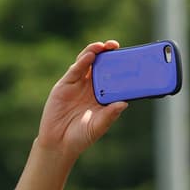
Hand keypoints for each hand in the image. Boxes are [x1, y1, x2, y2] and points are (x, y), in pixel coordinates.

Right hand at [35, 41, 128, 160]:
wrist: (59, 143)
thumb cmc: (82, 136)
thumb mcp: (99, 126)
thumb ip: (110, 115)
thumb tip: (124, 103)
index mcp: (103, 96)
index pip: (114, 76)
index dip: (120, 66)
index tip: (131, 57)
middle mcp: (91, 88)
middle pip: (100, 65)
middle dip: (108, 53)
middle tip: (116, 45)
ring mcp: (78, 85)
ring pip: (87, 63)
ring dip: (94, 52)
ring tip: (103, 46)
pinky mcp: (64, 86)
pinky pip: (74, 71)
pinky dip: (82, 62)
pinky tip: (89, 56)